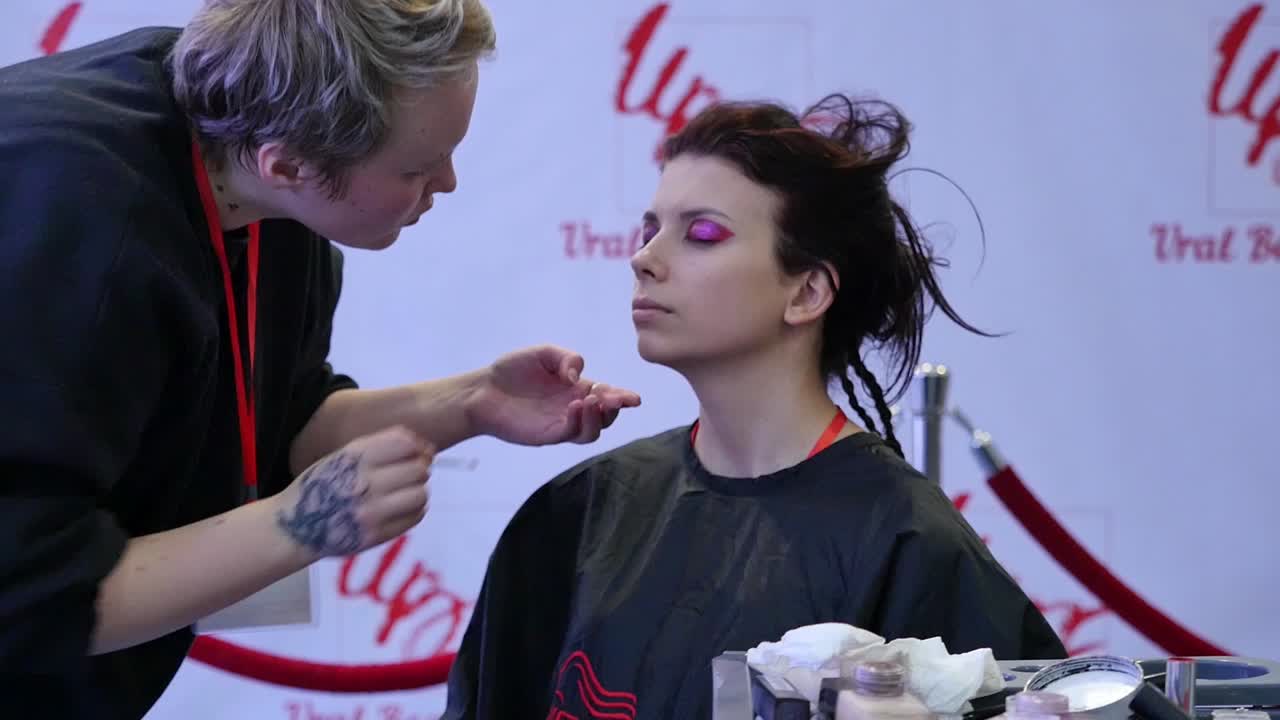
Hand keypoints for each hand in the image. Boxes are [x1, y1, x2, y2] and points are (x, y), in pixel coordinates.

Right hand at [272, 426, 432, 557]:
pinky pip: (414, 517)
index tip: (413, 452)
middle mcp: (363, 484)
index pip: (404, 444)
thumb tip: (426, 446)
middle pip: (418, 469)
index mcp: (354, 458)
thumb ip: (380, 446)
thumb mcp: (341, 456)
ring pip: (420, 494)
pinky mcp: (376, 536)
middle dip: (419, 469)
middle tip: (409, 474)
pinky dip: (413, 509)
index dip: (416, 446)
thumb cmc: (321, 486)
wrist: (294, 528)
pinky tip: (400, 508)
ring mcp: (371, 513)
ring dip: (417, 490)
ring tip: (404, 492)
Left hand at [467, 345, 641, 445]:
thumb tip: (578, 376)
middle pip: (606, 417)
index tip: (633, 398)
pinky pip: (571, 434)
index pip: (607, 395)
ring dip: (598, 418)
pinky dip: (579, 422)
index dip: (623, 397)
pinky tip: (574, 406)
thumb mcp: (543, 353)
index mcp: (577, 388)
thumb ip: (566, 358)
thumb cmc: (512, 370)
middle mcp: (574, 408)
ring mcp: (562, 423)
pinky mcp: (548, 435)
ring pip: (593, 431)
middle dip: (615, 408)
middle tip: (611, 397)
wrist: (483, 390)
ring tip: (590, 400)